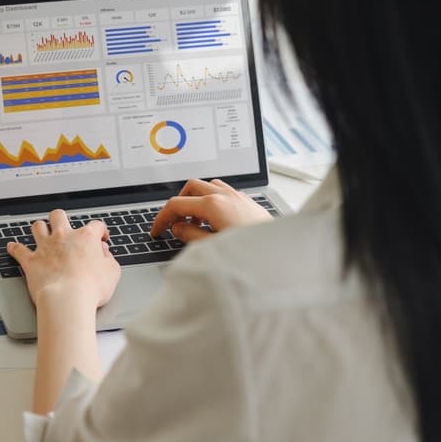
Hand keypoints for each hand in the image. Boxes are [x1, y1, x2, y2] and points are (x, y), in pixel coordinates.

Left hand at [6, 209, 120, 307]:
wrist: (67, 299)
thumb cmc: (90, 288)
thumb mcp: (112, 273)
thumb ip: (109, 259)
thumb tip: (104, 253)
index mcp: (85, 238)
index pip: (95, 226)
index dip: (100, 231)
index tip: (101, 238)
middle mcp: (63, 237)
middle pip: (59, 216)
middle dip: (61, 219)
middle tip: (64, 226)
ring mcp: (45, 248)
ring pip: (38, 227)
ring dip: (39, 228)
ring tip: (41, 231)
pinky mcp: (31, 261)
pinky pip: (18, 250)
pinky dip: (14, 248)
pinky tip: (11, 246)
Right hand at [151, 178, 271, 241]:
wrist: (283, 255)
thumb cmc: (251, 253)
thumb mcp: (212, 247)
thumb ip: (190, 235)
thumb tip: (178, 227)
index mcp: (213, 205)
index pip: (176, 204)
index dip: (162, 218)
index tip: (157, 230)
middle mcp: (225, 195)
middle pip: (190, 187)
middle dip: (178, 203)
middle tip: (174, 222)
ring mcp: (238, 196)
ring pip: (208, 186)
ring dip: (196, 199)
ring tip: (195, 220)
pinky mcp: (248, 202)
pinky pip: (224, 192)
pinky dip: (212, 200)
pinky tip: (215, 219)